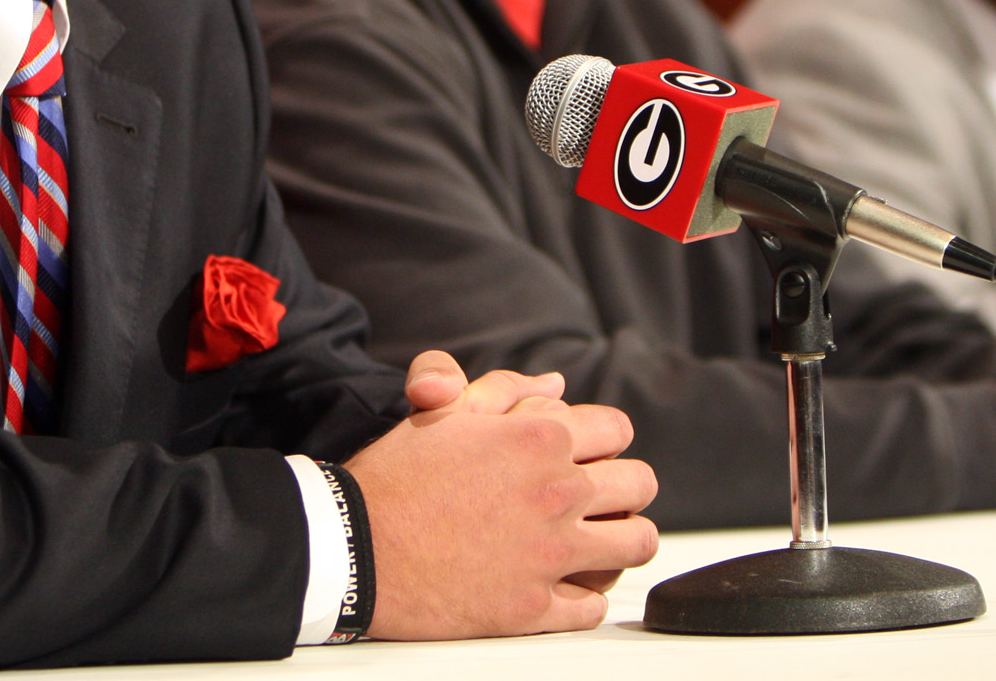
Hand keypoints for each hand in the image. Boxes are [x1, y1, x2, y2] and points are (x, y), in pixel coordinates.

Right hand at [347, 350, 657, 639]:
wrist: (355, 546)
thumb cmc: (396, 476)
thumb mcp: (445, 412)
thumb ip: (507, 390)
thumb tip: (557, 387)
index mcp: (540, 438)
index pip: (617, 428)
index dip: (601, 438)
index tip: (583, 452)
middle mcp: (558, 493)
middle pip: (639, 484)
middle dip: (622, 486)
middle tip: (595, 497)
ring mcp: (551, 553)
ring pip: (636, 544)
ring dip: (621, 538)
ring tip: (595, 541)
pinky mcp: (535, 607)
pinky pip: (594, 604)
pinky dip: (584, 594)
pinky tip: (561, 583)